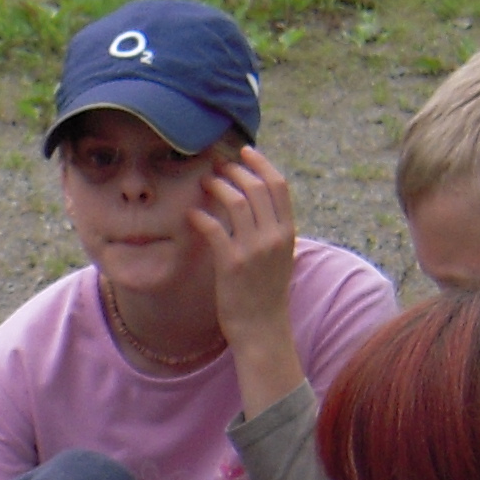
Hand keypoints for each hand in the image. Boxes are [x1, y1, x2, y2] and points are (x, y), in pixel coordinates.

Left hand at [186, 144, 301, 400]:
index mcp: (288, 232)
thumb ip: (271, 230)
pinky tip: (191, 212)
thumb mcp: (278, 257)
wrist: (262, 328)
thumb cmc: (265, 293)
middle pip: (257, 187)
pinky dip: (201, 215)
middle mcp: (274, 236)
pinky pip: (214, 229)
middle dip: (235, 169)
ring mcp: (254, 249)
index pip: (279, 186)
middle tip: (216, 163)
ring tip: (203, 180)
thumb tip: (256, 205)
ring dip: (217, 185)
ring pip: (236, 202)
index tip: (245, 151)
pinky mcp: (232, 264)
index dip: (261, 163)